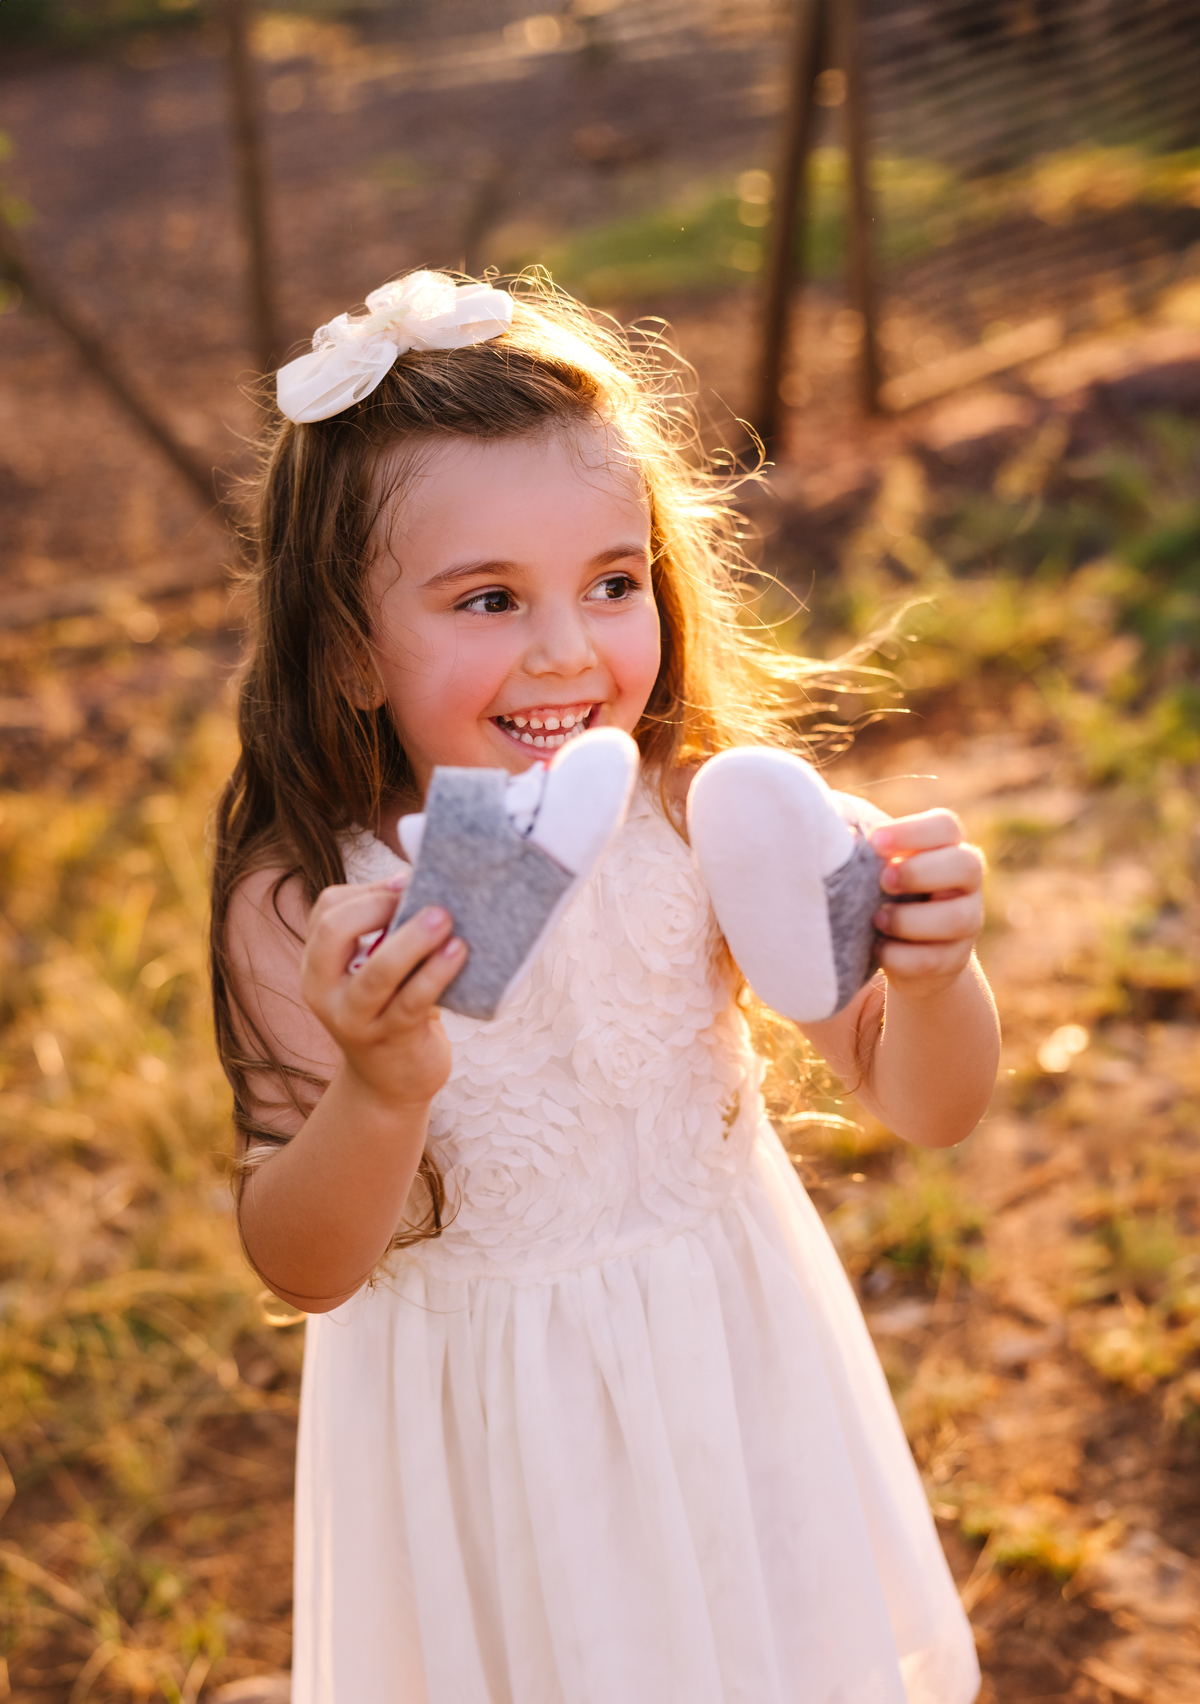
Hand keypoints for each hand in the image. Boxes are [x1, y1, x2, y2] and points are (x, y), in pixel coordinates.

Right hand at [300, 876, 466, 1111]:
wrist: (391, 1084)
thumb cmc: (392, 1009)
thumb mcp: (376, 968)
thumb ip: (386, 930)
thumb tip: (422, 877)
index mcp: (317, 965)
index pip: (327, 910)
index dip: (368, 889)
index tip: (408, 883)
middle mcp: (325, 991)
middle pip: (335, 931)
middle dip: (379, 904)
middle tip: (426, 897)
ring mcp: (355, 1019)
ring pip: (377, 971)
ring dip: (413, 939)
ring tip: (446, 918)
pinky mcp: (390, 1040)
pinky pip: (412, 1001)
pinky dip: (436, 973)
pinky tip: (458, 952)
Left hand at [869, 810, 983, 999]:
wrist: (908, 951)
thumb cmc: (885, 894)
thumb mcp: (880, 869)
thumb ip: (867, 851)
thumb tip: (843, 838)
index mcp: (948, 848)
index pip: (946, 827)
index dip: (912, 832)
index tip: (874, 841)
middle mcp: (966, 883)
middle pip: (966, 865)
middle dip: (919, 872)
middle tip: (882, 880)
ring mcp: (968, 922)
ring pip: (956, 919)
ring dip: (909, 919)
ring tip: (876, 919)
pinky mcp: (955, 960)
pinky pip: (933, 960)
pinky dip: (900, 956)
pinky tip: (877, 949)